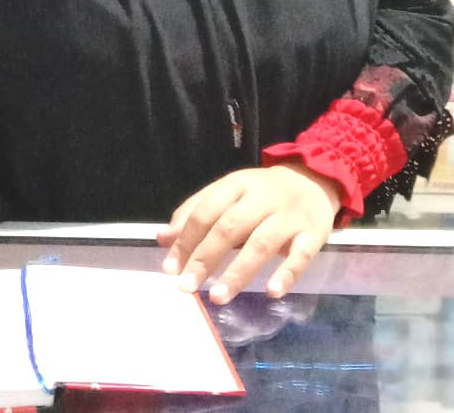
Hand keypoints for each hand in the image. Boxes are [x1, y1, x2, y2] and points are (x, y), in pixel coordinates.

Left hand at [157, 162, 340, 303]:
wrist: (314, 179)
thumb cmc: (262, 193)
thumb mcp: (229, 192)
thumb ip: (196, 212)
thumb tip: (162, 238)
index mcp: (237, 184)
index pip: (206, 211)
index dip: (186, 239)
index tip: (170, 268)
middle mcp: (262, 198)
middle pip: (230, 227)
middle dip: (205, 257)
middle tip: (187, 286)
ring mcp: (289, 216)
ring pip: (261, 244)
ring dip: (238, 272)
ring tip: (217, 297)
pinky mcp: (314, 234)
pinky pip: (301, 255)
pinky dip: (287, 274)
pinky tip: (272, 292)